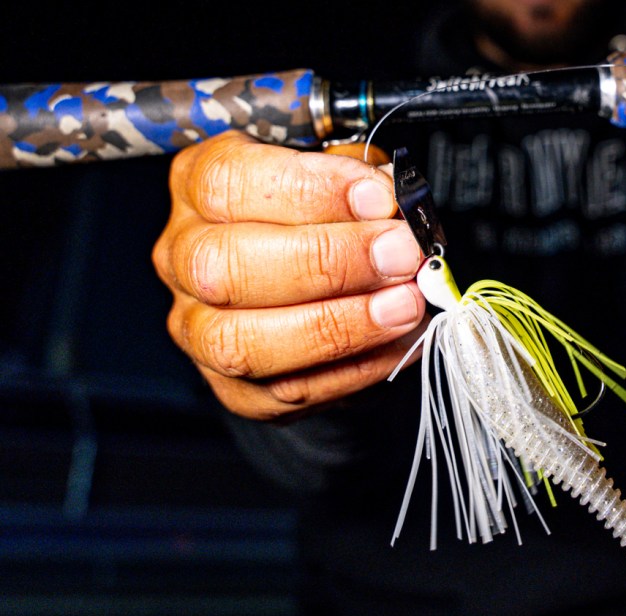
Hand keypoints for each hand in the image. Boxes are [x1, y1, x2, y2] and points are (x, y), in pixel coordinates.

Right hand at [152, 131, 426, 419]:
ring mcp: (199, 331)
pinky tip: (400, 342)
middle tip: (401, 256)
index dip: (309, 190)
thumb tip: (397, 204)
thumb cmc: (331, 218)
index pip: (226, 183)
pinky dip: (356, 368)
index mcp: (197, 185)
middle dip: (328, 261)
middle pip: (225, 266)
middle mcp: (183, 259)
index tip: (380, 199)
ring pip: (243, 342)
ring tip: (406, 305)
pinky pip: (288, 391)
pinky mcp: (235, 390)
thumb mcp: (344, 177)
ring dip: (339, 325)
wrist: (324, 288)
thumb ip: (363, 184)